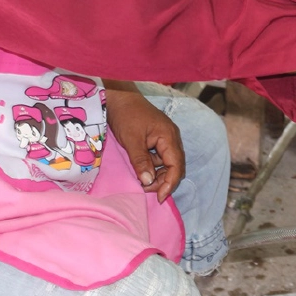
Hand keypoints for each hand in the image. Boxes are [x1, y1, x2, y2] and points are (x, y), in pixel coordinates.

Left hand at [105, 86, 184, 201]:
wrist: (119, 98)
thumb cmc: (126, 115)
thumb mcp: (131, 140)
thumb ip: (141, 161)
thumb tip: (148, 182)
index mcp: (169, 136)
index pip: (177, 165)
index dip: (170, 183)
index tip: (159, 197)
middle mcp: (171, 138)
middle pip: (175, 166)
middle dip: (163, 181)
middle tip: (146, 190)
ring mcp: (165, 138)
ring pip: (167, 163)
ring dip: (157, 174)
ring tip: (141, 180)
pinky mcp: (157, 139)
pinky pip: (159, 157)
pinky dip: (152, 167)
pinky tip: (141, 170)